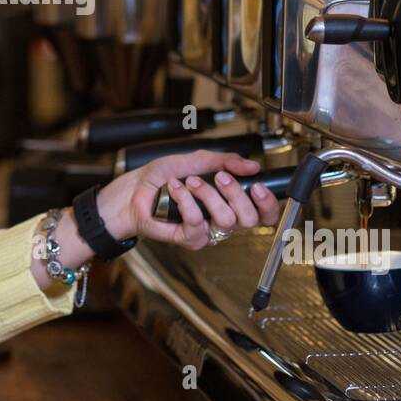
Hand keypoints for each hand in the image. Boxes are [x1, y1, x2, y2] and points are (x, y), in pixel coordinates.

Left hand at [95, 149, 280, 250]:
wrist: (133, 190)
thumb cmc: (162, 177)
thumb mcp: (197, 161)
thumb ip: (226, 161)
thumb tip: (253, 164)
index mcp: (230, 202)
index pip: (263, 214)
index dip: (267, 203)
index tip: (257, 185)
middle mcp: (222, 220)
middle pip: (250, 219)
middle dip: (236, 193)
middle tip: (219, 177)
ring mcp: (207, 232)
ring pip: (226, 220)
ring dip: (207, 194)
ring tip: (189, 181)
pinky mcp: (189, 239)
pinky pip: (198, 223)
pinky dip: (186, 201)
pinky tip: (175, 189)